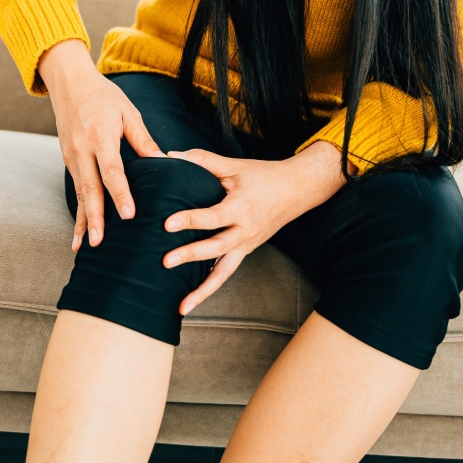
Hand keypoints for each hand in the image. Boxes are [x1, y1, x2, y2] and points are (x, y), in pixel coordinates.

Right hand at [39, 41, 167, 251]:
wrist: (69, 82)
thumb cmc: (104, 95)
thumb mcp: (128, 112)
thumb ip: (143, 139)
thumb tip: (161, 162)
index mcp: (101, 136)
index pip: (112, 171)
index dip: (120, 194)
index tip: (128, 215)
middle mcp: (82, 149)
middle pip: (90, 189)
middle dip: (95, 218)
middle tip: (100, 242)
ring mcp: (70, 155)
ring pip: (79, 193)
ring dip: (82, 220)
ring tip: (85, 246)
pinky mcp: (66, 159)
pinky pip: (75, 188)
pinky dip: (78, 209)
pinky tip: (80, 229)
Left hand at [160, 142, 350, 315]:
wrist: (296, 190)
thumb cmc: (264, 176)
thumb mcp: (234, 166)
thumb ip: (202, 160)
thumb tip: (171, 155)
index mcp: (242, 207)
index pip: (213, 217)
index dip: (190, 220)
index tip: (168, 224)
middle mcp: (245, 231)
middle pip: (216, 248)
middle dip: (190, 256)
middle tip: (166, 261)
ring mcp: (247, 245)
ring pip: (224, 272)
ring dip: (203, 291)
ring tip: (182, 307)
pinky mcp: (246, 251)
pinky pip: (227, 272)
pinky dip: (212, 286)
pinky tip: (194, 298)